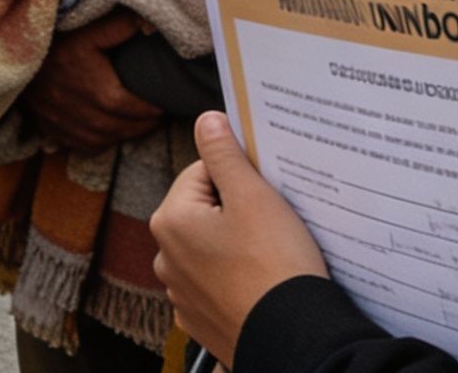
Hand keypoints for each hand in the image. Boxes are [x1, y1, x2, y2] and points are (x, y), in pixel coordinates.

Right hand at [21, 11, 161, 149]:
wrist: (7, 51)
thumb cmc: (52, 37)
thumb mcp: (86, 27)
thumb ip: (119, 26)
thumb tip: (149, 25)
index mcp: (95, 88)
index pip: (133, 108)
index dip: (150, 108)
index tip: (162, 102)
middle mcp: (80, 113)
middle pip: (121, 127)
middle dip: (142, 123)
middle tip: (155, 114)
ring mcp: (63, 124)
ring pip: (103, 139)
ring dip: (123, 134)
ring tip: (136, 123)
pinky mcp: (49, 128)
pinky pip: (81, 145)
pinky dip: (98, 141)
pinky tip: (106, 130)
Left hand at [150, 112, 329, 366]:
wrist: (292, 338)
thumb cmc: (274, 264)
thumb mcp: (253, 196)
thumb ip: (224, 153)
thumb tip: (206, 120)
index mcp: (170, 220)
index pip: (202, 174)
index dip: (238, 177)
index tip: (264, 193)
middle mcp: (164, 256)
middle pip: (204, 211)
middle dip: (235, 211)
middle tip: (271, 224)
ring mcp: (180, 292)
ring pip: (210, 248)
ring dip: (234, 245)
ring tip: (269, 256)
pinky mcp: (199, 317)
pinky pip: (216, 283)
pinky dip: (235, 279)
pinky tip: (260, 282)